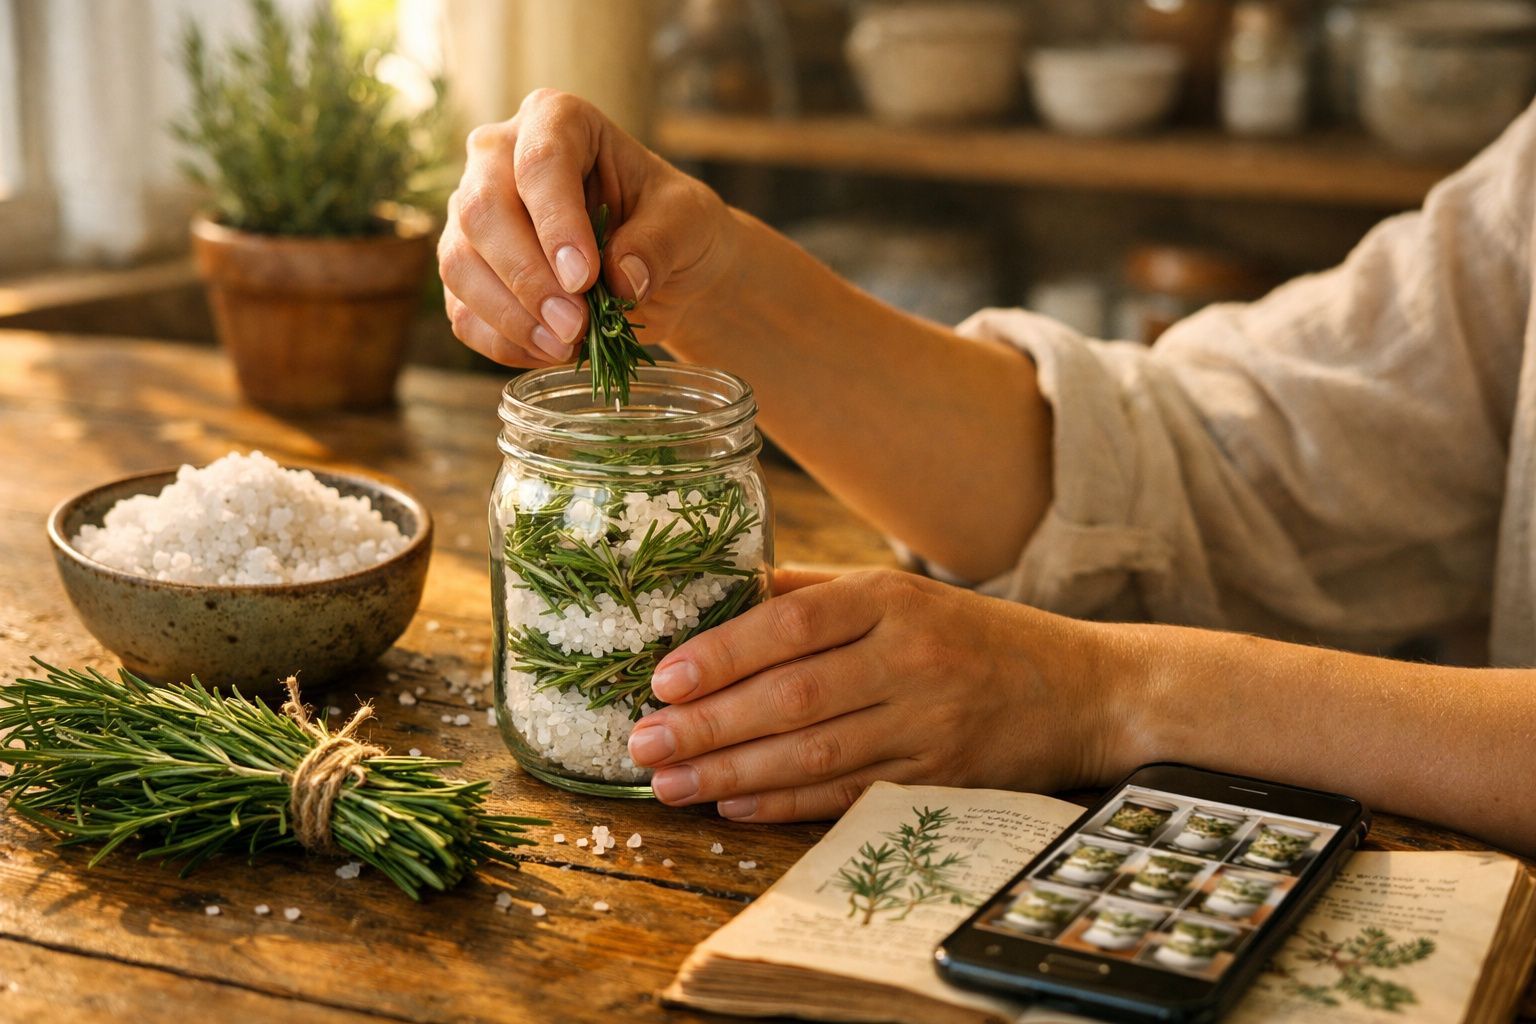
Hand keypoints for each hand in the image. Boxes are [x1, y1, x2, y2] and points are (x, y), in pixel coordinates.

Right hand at [438, 89, 738, 366]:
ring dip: (509, 315)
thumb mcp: (688, 222)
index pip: (540, 161)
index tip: (583, 278)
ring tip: (564, 345)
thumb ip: (659, 242)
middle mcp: (499, 157)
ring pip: (459, 262)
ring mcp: (474, 215)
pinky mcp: (469, 270)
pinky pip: (462, 310)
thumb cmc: (673, 223)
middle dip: (527, 278)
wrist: (665, 265)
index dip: (556, 223)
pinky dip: (501, 340)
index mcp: (557, 120)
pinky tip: (548, 352)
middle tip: (574, 325)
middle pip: (482, 210)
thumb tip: (622, 278)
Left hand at [626, 569, 1130, 821]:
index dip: (722, 655)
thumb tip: (724, 594)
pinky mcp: (942, 779)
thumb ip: (816, 594)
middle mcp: (911, 658)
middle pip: (793, 695)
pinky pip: (850, 793)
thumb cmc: (976, 635)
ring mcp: (929, 723)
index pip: (792, 625)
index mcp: (892, 599)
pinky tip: (734, 802)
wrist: (1083, 689)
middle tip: (642, 744)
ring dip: (733, 771)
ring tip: (671, 783)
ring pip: (815, 752)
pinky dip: (787, 801)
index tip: (662, 680)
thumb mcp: (903, 592)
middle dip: (708, 724)